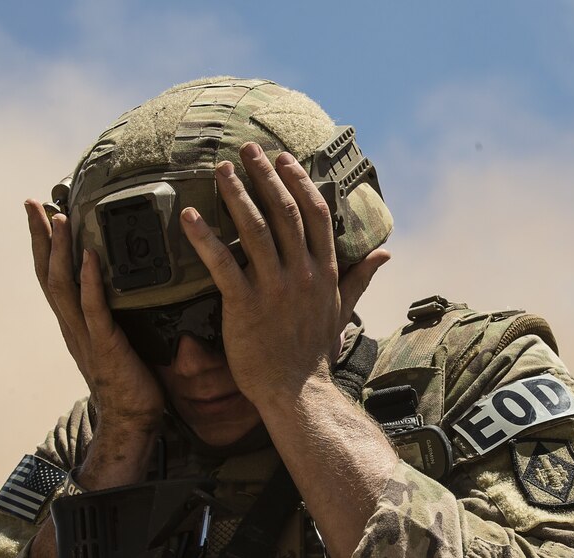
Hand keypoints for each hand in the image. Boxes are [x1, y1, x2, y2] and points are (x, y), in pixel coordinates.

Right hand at [25, 201, 164, 448]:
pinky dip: (89, 282)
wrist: (132, 419)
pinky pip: (93, 308)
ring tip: (59, 219)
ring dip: (59, 251)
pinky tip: (88, 257)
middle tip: (34, 203)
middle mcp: (72, 325)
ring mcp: (85, 335)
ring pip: (63, 287)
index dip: (44, 244)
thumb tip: (138, 282)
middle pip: (47, 274)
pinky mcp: (105, 346)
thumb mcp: (121, 338)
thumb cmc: (133, 380)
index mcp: (75, 322)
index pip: (52, 275)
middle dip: (40, 238)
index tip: (40, 212)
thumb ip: (120, 312)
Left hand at [180, 143, 389, 409]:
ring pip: (254, 229)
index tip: (284, 159)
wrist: (297, 392)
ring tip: (220, 170)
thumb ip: (360, 278)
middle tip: (247, 150)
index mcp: (324, 272)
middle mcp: (302, 274)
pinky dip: (204, 238)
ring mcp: (274, 288)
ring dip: (236, 194)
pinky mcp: (245, 305)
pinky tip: (187, 217)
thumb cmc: (314, 353)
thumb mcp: (343, 310)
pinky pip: (222, 264)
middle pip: (284, 212)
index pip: (316, 215)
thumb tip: (385, 254)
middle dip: (265, 176)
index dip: (299, 182)